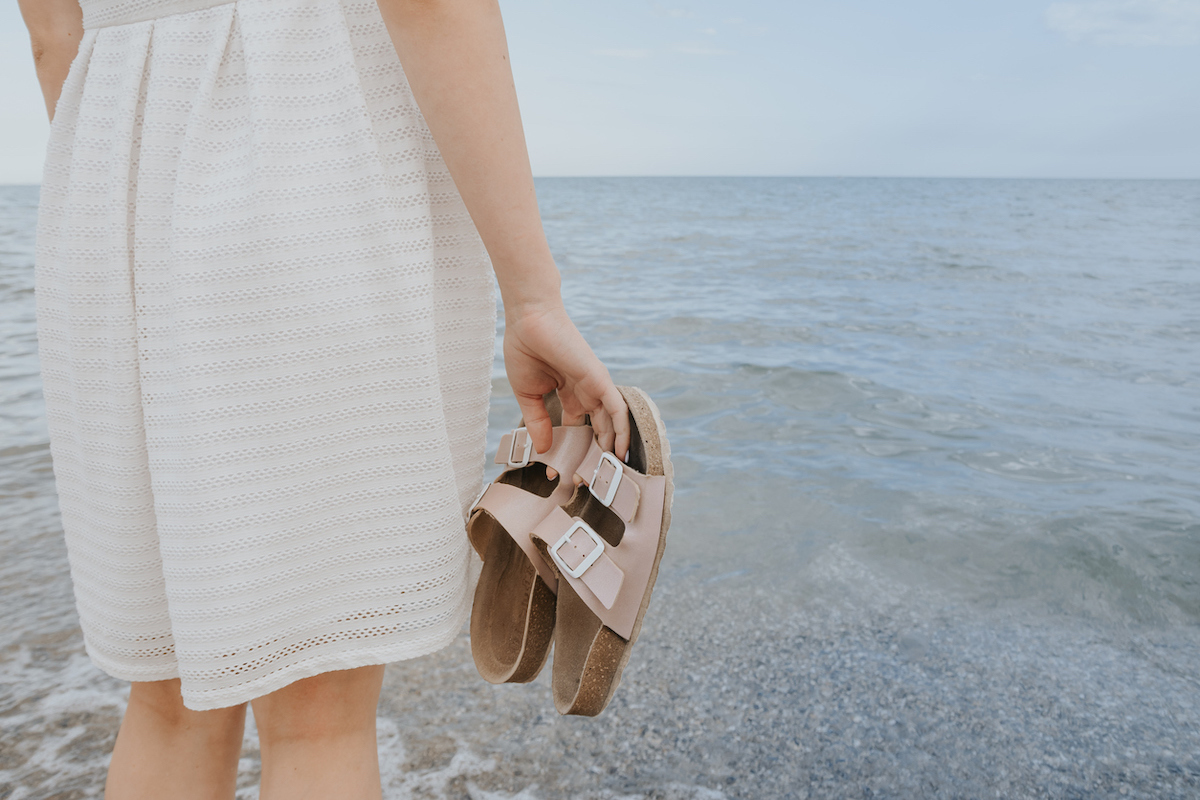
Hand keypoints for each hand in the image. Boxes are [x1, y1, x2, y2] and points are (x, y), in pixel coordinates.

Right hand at [503, 303, 628, 460]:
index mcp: (568, 394)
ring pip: (611, 423)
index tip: (560, 472)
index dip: (571, 451)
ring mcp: (594, 387)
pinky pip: (617, 409)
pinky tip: (621, 450)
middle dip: (594, 454)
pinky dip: (622, 430)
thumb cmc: (524, 349)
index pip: (576, 429)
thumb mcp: (528, 395)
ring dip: (611, 448)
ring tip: (609, 472)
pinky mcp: (600, 380)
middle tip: (589, 479)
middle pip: (597, 430)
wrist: (529, 321)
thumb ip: (537, 422)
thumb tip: (544, 450)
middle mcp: (585, 393)